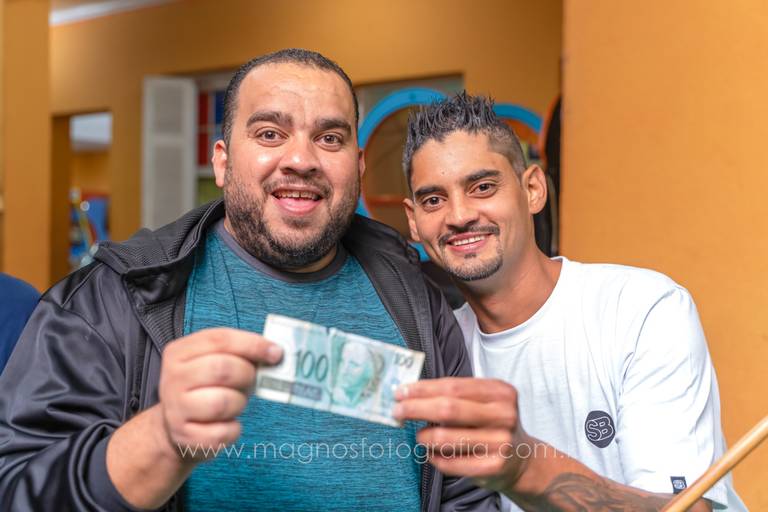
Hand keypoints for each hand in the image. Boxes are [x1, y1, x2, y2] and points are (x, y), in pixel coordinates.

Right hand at [157, 328, 282, 462]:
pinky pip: (223, 432)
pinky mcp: (185, 437)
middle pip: (222, 369)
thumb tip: (275, 353)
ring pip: (222, 402)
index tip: (276, 353)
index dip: (253, 344)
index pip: (219, 340)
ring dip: (239, 403)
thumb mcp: (216, 362)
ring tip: (235, 403)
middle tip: (252, 381)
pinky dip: (233, 429)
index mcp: (179, 352)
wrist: (176, 428)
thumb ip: (241, 353)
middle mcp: (172, 378)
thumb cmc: (207, 388)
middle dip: (247, 375)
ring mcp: (176, 409)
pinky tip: (226, 424)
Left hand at [393, 377, 532, 492]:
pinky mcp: (494, 466)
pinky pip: (450, 462)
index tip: (400, 392)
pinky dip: (434, 458)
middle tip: (397, 411)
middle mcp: (504, 414)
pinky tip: (432, 454)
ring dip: (423, 436)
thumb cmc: (491, 424)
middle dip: (415, 408)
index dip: (422, 389)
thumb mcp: (482, 402)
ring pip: (445, 437)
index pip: (453, 386)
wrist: (521, 459)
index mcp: (500, 392)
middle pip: (447, 409)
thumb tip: (409, 393)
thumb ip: (453, 395)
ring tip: (420, 436)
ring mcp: (501, 441)